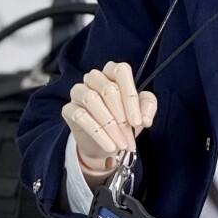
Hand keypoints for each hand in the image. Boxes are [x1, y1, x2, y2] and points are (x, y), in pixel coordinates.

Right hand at [61, 62, 157, 176]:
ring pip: (92, 100)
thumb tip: (145, 118)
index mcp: (113, 72)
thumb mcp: (141, 112)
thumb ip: (148, 108)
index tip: (138, 121)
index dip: (130, 97)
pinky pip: (80, 116)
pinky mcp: (68, 108)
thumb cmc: (124, 121)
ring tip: (121, 144)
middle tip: (129, 137)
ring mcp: (79, 91)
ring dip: (110, 126)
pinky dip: (97, 133)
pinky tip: (109, 145)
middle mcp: (95, 78)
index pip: (122, 72)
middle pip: (108, 89)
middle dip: (122, 117)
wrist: (106, 143)